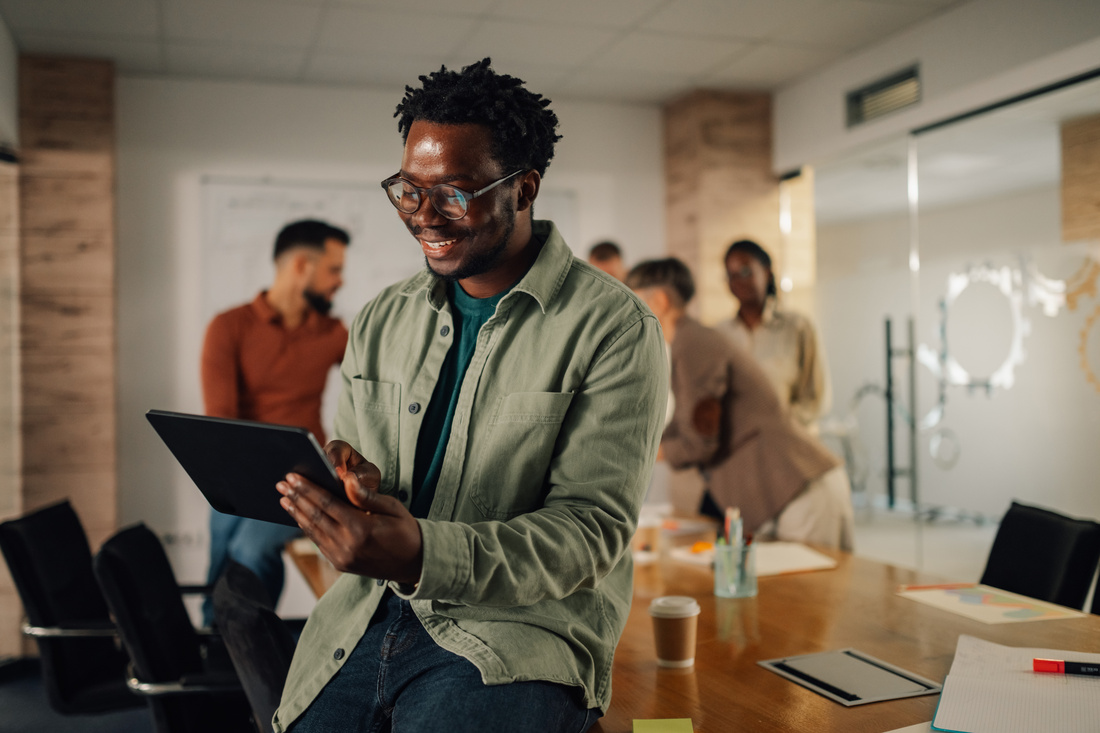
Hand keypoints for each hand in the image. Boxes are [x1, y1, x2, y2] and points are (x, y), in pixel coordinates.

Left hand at [277, 440, 422, 583]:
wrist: (415, 563)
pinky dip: (307, 527)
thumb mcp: (391, 507)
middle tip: (281, 484)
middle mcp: (348, 545)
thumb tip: (347, 479)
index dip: (308, 489)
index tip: (293, 477)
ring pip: (313, 531)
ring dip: (297, 513)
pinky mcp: (340, 564)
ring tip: (284, 498)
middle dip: (296, 498)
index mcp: (361, 529)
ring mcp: (342, 557)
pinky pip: (319, 542)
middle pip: (315, 516)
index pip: (327, 504)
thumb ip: (366, 495)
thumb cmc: (405, 530)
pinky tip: (300, 516)